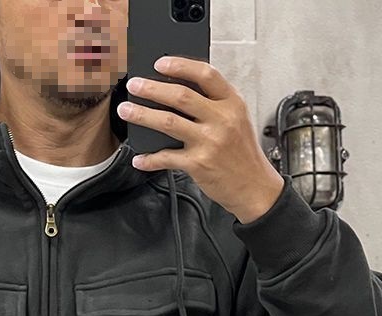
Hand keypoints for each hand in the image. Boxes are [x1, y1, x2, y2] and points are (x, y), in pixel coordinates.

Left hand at [117, 57, 284, 223]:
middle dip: (151, 88)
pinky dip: (149, 158)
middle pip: (180, 96)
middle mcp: (221, 119)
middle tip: (134, 85)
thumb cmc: (242, 153)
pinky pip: (166, 157)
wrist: (254, 186)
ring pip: (168, 122)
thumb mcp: (237, 120)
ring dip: (142, 115)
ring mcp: (209, 142)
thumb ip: (214, 104)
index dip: (180, 66)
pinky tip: (139, 158)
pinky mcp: (198, 164)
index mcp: (232, 103)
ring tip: (126, 110)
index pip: (205, 75)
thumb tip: (177, 91)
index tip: (159, 63)